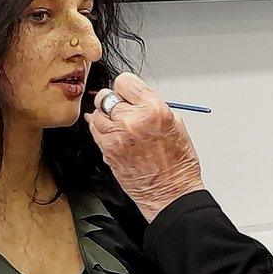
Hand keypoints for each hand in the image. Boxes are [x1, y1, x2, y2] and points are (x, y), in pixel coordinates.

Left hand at [85, 72, 205, 221]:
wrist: (170, 192)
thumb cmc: (177, 162)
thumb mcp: (175, 123)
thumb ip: (151, 106)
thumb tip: (135, 98)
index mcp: (153, 110)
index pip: (124, 81)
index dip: (126, 87)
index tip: (129, 93)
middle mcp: (132, 121)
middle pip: (106, 96)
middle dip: (114, 101)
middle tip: (123, 109)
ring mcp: (117, 137)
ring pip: (96, 113)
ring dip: (105, 116)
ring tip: (120, 125)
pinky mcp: (107, 151)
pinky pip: (94, 131)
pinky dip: (101, 130)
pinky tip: (114, 135)